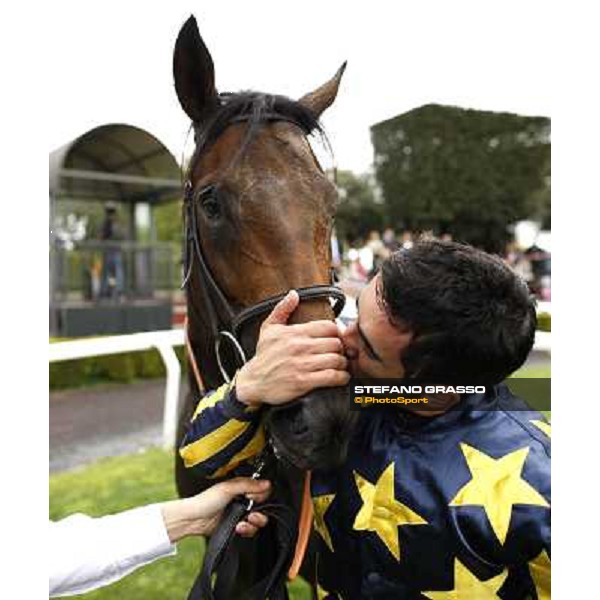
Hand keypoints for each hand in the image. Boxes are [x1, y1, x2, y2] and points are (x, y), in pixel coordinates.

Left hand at [161, 478, 270, 541]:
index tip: (253, 498)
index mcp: (241, 488)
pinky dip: (246, 530)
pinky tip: (238, 528)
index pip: (261, 491)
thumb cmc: (205, 501)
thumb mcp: (228, 488)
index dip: (260, 495)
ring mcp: (240, 514)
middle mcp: (242, 500)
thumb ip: (248, 485)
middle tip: (252, 514)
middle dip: (260, 513)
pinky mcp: (236, 527)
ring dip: (253, 523)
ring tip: (243, 523)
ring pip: (257, 521)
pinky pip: (249, 530)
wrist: (193, 519)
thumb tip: (266, 483)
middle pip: (263, 507)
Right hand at [235, 290, 349, 405]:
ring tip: (340, 366)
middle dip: (342, 349)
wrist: (253, 382)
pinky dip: (340, 377)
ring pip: (336, 359)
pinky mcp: (303, 382)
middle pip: (336, 343)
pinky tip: (339, 377)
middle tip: (340, 354)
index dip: (336, 333)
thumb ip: (282, 309)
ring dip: (343, 364)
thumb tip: (294, 294)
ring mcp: (302, 364)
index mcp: (295, 332)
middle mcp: (300, 346)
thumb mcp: (268, 328)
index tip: (335, 339)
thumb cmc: (264, 355)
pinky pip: (332, 377)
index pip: (329, 327)